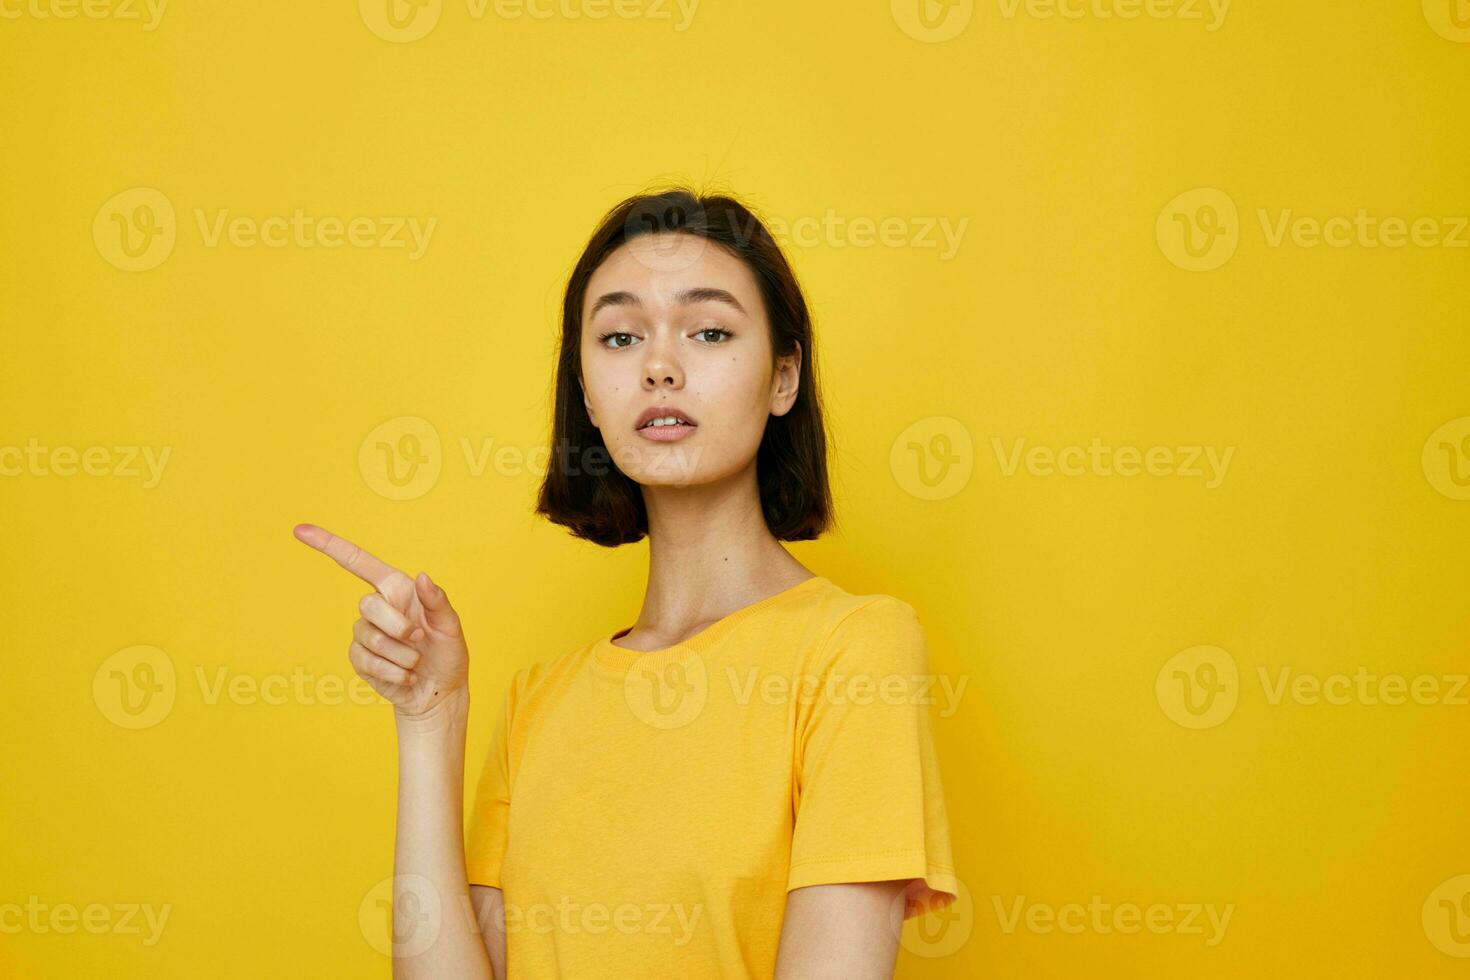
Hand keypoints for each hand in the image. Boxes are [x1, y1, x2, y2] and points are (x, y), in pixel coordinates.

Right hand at [292, 523, 467, 717]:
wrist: (439, 691)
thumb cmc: (447, 654)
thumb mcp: (451, 626)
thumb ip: (437, 601)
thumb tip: (422, 576)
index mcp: (397, 589)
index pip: (357, 562)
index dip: (329, 545)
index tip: (300, 530)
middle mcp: (378, 607)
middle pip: (367, 605)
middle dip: (398, 627)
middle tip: (419, 641)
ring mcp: (365, 633)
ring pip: (370, 638)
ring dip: (401, 655)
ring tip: (416, 662)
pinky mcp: (360, 659)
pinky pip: (366, 661)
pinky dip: (394, 672)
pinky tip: (407, 676)